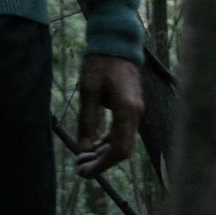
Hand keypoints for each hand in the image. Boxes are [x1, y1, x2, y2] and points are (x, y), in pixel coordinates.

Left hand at [73, 52, 142, 176]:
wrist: (116, 43)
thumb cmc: (101, 63)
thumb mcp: (88, 91)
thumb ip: (87, 121)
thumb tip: (84, 149)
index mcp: (126, 110)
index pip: (118, 149)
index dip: (102, 165)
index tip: (84, 171)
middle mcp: (135, 114)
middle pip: (122, 150)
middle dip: (101, 162)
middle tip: (80, 168)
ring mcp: (135, 111)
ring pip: (122, 142)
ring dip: (103, 154)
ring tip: (82, 158)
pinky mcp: (131, 107)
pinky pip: (122, 132)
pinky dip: (108, 142)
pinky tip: (94, 145)